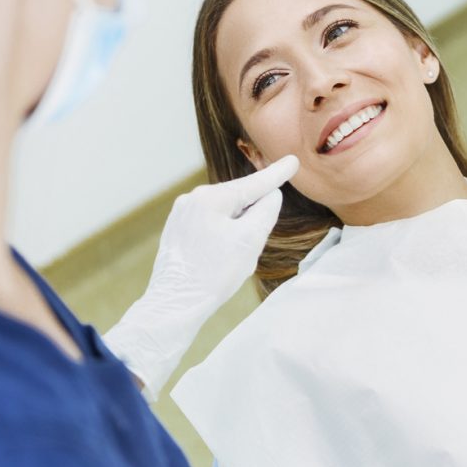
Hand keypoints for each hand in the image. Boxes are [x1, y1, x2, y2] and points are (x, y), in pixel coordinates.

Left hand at [103, 155, 298, 399]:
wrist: (174, 305)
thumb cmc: (214, 274)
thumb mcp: (249, 242)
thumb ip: (266, 212)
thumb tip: (271, 195)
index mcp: (210, 198)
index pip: (253, 184)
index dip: (276, 175)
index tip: (293, 160)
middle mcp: (192, 199)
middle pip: (237, 199)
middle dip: (252, 215)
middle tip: (252, 246)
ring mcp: (181, 214)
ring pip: (223, 213)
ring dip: (236, 227)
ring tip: (231, 260)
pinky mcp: (176, 230)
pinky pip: (208, 223)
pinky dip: (221, 234)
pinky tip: (219, 257)